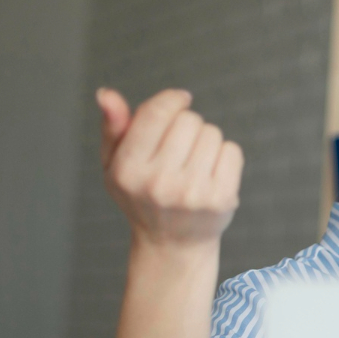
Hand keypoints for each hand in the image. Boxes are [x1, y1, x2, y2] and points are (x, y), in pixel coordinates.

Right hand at [97, 88, 243, 246]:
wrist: (172, 243)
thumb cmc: (142, 195)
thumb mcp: (115, 165)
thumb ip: (113, 128)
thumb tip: (106, 94)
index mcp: (127, 170)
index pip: (155, 114)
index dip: (172, 99)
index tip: (181, 99)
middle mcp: (159, 183)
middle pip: (188, 120)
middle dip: (187, 125)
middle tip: (181, 147)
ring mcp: (192, 193)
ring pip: (212, 133)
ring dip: (206, 140)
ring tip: (194, 163)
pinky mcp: (221, 199)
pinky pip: (232, 150)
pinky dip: (225, 155)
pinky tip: (211, 173)